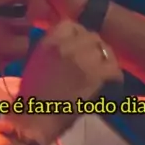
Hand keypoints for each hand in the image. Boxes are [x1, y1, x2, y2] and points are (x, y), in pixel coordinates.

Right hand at [12, 20, 122, 144]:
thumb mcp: (36, 61)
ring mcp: (84, 60)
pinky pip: (114, 69)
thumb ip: (52, 47)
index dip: (77, 36)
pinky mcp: (96, 76)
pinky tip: (109, 84)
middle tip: (91, 63)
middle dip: (92, 48)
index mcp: (50, 40)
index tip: (77, 47)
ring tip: (101, 72)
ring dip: (104, 60)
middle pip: (91, 36)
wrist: (35, 119)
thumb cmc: (31, 94)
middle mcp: (68, 45)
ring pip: (104, 49)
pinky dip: (114, 76)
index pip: (72, 25)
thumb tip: (70, 44)